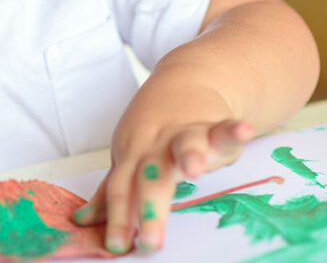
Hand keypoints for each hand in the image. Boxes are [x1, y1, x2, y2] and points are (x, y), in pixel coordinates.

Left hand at [72, 119, 253, 253]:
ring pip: (184, 144)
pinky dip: (234, 130)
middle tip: (151, 242)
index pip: (120, 190)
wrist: (183, 80)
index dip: (117, 219)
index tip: (116, 246)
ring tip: (195, 167)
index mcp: (131, 157)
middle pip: (151, 177)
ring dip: (189, 154)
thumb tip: (83, 221)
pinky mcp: (215, 125)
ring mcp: (184, 133)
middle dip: (150, 208)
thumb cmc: (153, 128)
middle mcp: (155, 146)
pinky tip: (244, 130)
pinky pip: (225, 128)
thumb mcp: (128, 157)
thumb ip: (111, 192)